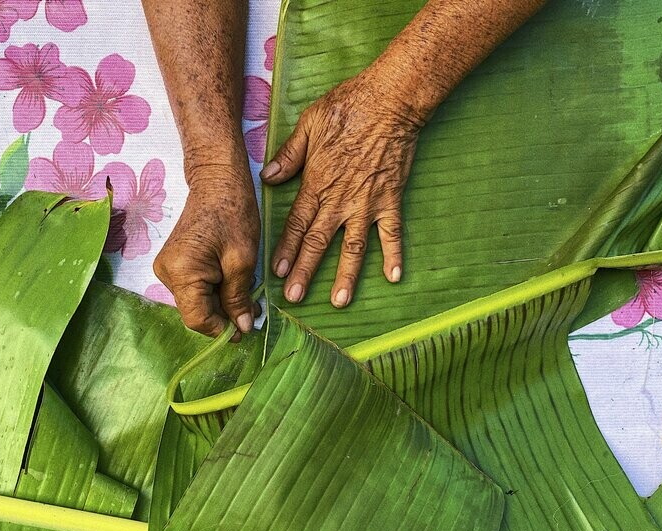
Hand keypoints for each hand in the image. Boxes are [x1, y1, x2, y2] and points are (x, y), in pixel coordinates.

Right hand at [153, 164, 259, 336]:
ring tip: (247, 296)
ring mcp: (167, 268)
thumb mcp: (242, 261)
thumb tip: (242, 328)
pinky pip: (194, 289)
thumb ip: (238, 298)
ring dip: (221, 304)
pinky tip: (233, 284)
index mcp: (181, 273)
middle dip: (224, 316)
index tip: (245, 330)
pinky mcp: (174, 263)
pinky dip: (214, 291)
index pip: (197, 319)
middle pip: (195, 312)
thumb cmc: (233, 214)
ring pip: (196, 302)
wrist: (217, 181)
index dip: (222, 330)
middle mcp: (166, 274)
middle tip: (253, 313)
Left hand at [261, 67, 422, 307]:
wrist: (390, 99)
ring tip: (339, 301)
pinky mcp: (391, 199)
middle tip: (294, 297)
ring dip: (346, 275)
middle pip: (319, 242)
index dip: (285, 249)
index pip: (296, 224)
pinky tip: (394, 278)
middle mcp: (340, 199)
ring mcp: (367, 202)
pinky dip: (394, 255)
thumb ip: (289, 156)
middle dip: (305, 271)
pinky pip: (393, 232)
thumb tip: (267, 178)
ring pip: (353, 246)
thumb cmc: (348, 107)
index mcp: (317, 183)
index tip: (275, 273)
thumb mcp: (309, 125)